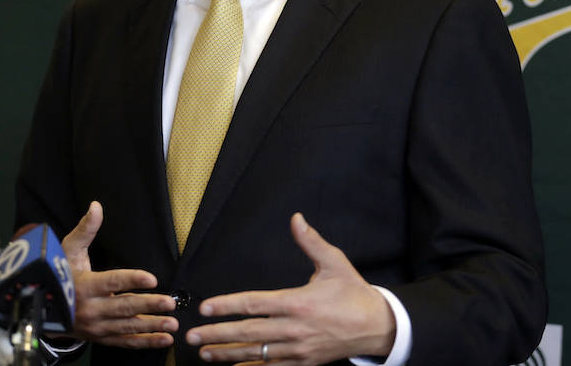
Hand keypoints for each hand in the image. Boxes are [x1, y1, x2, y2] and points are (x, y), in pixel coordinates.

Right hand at [62, 201, 177, 347]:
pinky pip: (125, 341)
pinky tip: (163, 340)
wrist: (40, 308)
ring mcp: (95, 326)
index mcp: (84, 285)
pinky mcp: (100, 337)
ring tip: (172, 324)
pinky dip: (145, 342)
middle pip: (123, 306)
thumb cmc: (60, 273)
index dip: (132, 280)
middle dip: (149, 305)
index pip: (112, 281)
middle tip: (170, 302)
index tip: (151, 278)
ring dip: (152, 326)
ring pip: (127, 326)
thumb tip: (96, 206)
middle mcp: (90, 309)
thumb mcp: (68, 250)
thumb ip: (85, 229)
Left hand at [185, 213, 395, 365]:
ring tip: (205, 353)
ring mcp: (298, 349)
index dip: (227, 305)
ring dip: (228, 354)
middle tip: (193, 335)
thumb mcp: (334, 262)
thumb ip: (311, 242)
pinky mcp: (304, 363)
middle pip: (248, 333)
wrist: (377, 326)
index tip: (206, 308)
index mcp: (297, 302)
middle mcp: (294, 328)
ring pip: (255, 354)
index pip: (254, 304)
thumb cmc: (353, 293)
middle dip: (217, 334)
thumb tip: (296, 219)